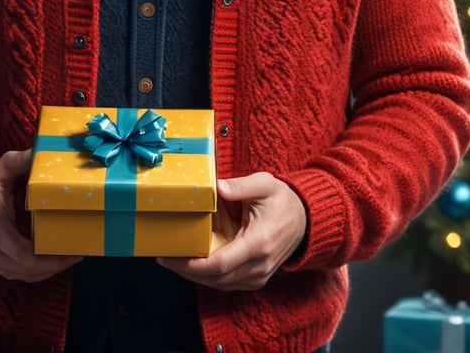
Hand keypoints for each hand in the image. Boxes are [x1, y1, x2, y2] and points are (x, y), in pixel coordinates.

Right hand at [0, 149, 81, 281]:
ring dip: (47, 270)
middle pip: (28, 270)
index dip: (51, 259)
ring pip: (24, 275)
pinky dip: (36, 271)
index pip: (25, 255)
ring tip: (69, 257)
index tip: (71, 252)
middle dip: (55, 265)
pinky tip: (51, 261)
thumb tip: (40, 152)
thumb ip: (19, 161)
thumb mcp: (0, 169)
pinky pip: (18, 274)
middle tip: (77, 254)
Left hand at [158, 172, 305, 290]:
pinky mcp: (257, 278)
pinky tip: (193, 265)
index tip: (171, 256)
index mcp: (259, 243)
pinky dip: (208, 276)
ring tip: (173, 260)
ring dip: (195, 275)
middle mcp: (259, 265)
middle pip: (215, 278)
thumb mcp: (264, 184)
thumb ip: (241, 186)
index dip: (192, 265)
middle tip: (163, 257)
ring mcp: (259, 275)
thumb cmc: (283, 200)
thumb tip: (217, 188)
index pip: (220, 264)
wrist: (306, 220)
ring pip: (220, 284)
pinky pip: (227, 283)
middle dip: (186, 270)